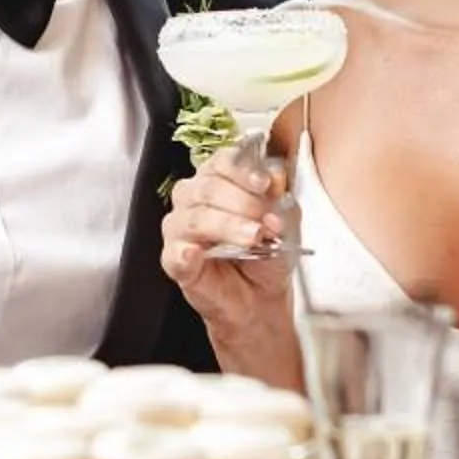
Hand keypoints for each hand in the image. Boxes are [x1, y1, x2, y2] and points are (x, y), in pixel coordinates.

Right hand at [160, 148, 294, 331]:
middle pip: (209, 187)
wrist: (261, 297)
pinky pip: (175, 251)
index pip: (223, 160)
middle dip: (243, 203)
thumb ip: (281, 199)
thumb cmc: (268, 255)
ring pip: (195, 217)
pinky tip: (199, 254)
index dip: (243, 170)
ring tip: (254, 238)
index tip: (265, 184)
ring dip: (227, 226)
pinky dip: (187, 252)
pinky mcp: (173, 259)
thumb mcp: (285, 224)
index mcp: (220, 179)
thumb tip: (276, 178)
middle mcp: (194, 197)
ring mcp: (179, 228)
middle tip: (267, 222)